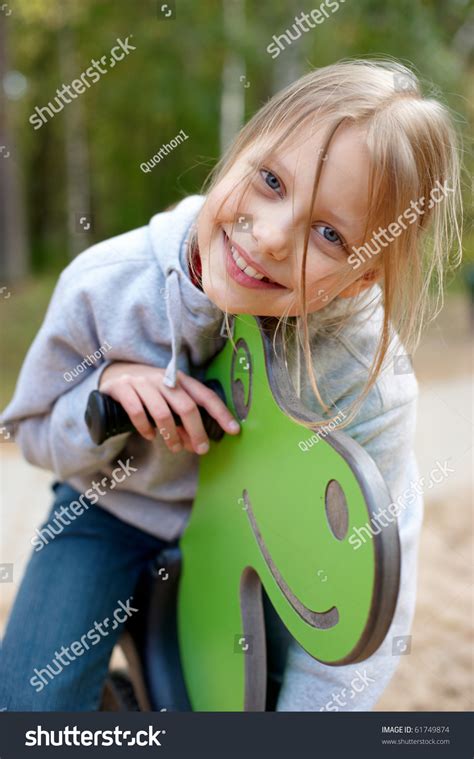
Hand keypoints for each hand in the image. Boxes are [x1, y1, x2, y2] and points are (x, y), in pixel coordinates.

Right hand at [99, 362, 239, 453]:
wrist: (114, 374)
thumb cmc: (150, 391)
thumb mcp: (169, 398)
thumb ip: (182, 419)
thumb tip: (196, 444)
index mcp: (180, 380)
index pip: (206, 396)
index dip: (221, 413)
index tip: (234, 430)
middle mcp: (164, 379)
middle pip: (186, 406)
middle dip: (196, 431)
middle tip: (201, 449)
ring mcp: (143, 382)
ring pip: (163, 412)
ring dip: (171, 435)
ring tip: (174, 448)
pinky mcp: (123, 388)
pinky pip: (137, 411)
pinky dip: (145, 428)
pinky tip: (150, 436)